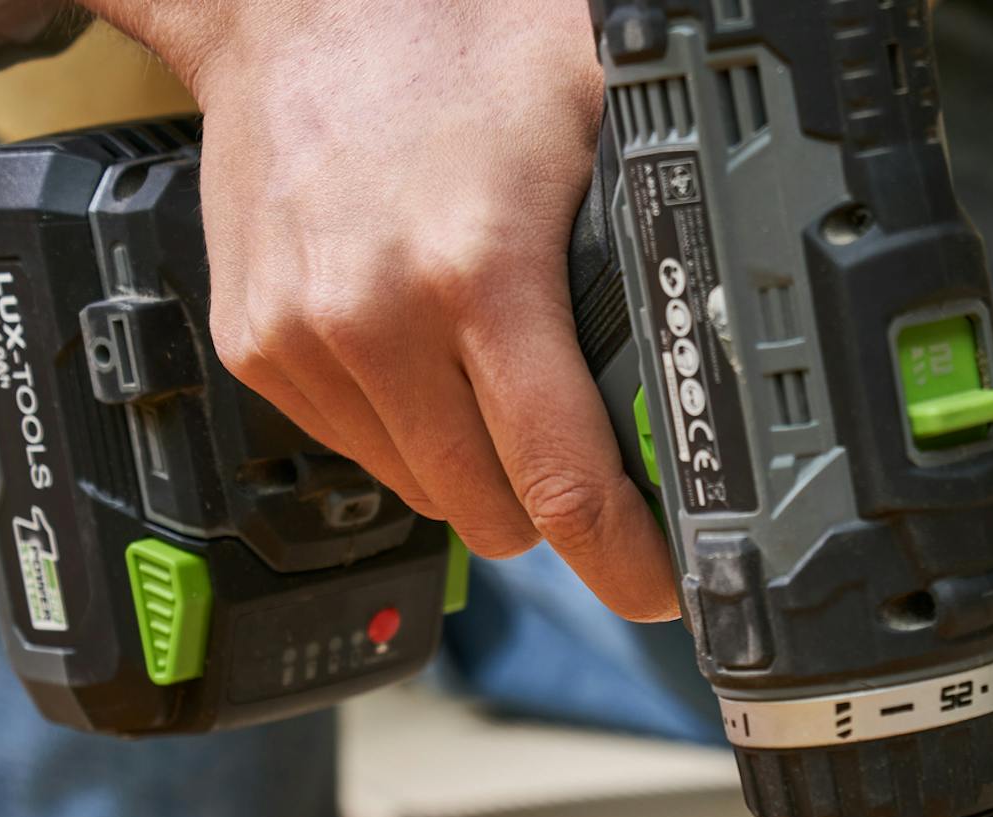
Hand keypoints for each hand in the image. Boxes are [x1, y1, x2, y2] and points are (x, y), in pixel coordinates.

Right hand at [91, 0, 676, 619]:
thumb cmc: (448, 39)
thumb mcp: (594, 112)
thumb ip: (658, 237)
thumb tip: (736, 342)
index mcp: (479, 274)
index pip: (562, 487)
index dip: (623, 561)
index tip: (661, 586)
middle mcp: (377, 321)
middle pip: (498, 516)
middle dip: (552, 505)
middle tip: (582, 450)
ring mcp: (305, 344)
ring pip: (429, 496)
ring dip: (475, 468)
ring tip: (488, 374)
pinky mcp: (257, 351)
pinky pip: (362, 454)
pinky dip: (407, 431)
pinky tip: (420, 350)